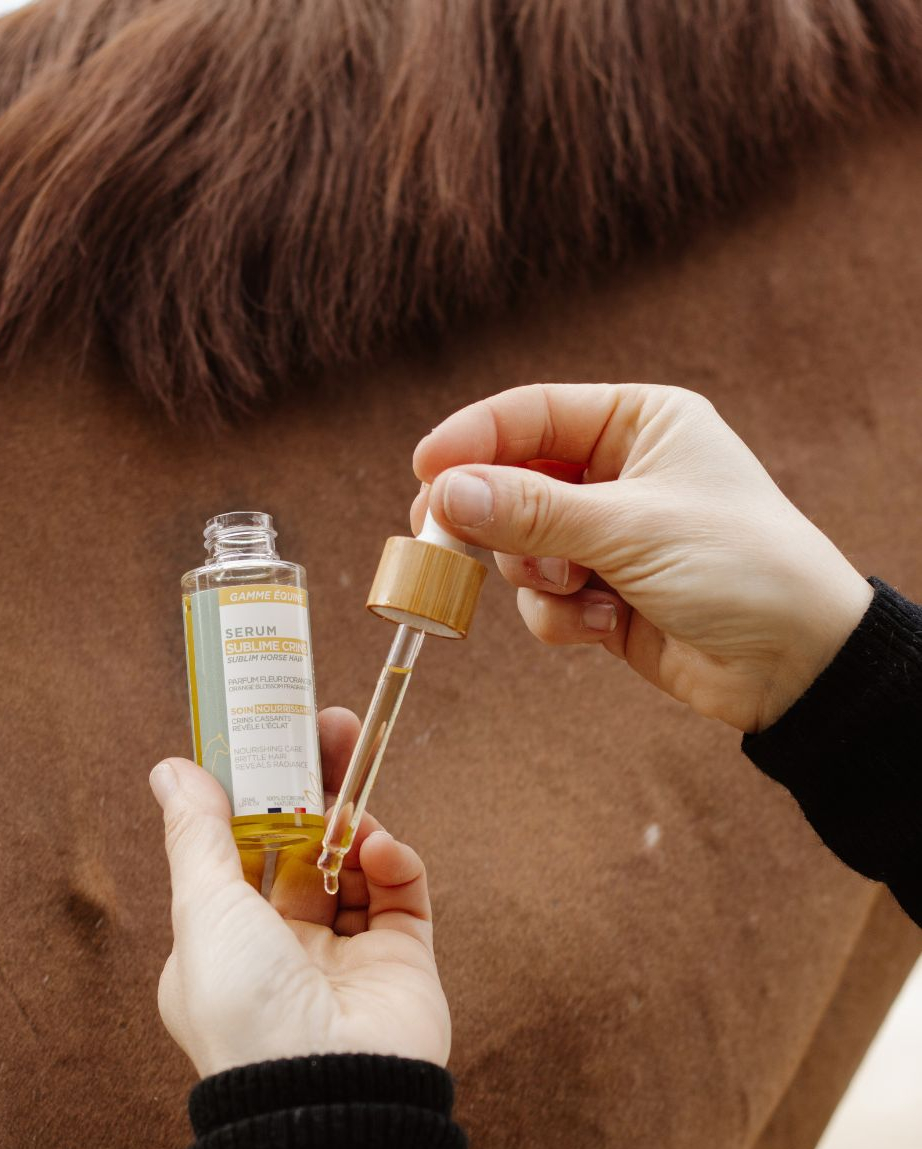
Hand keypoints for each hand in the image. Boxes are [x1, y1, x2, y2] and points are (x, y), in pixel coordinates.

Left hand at [149, 707, 448, 1079]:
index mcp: (225, 942)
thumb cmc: (246, 1010)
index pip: (241, 849)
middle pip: (303, 844)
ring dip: (355, 820)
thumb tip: (171, 769)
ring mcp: (345, 956)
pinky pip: (402, 895)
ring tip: (355, 789)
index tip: (270, 738)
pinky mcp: (402, 963)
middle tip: (334, 728)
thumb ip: (196, 837)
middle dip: (317, 786)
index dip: (256, 793)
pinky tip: (383, 851)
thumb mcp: (204, 912)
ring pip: (353, 863)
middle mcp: (283, 948)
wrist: (328, 1103)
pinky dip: (396, 863)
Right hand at [413, 383, 872, 731]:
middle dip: (490, 517)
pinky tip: (607, 625)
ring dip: (538, 575)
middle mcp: (618, 473)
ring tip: (578, 589)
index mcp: (639, 423)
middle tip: (441, 538)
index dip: (474, 438)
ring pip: (520, 547)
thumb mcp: (631, 526)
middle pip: (512, 481)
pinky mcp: (600, 596)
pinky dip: (563, 616)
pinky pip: (543, 600)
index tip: (424, 469)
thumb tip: (443, 493)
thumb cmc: (738, 565)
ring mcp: (606, 537)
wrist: (794, 663)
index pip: (534, 414)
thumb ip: (531, 510)